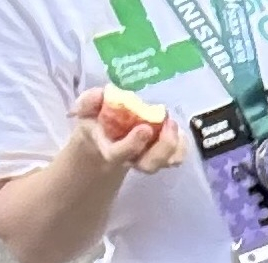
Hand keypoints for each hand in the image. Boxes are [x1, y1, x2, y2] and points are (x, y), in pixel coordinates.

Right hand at [68, 88, 184, 173]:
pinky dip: (181, 146)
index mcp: (109, 150)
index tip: (146, 128)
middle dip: (162, 147)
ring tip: (174, 124)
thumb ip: (88, 102)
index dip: (133, 143)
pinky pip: (175, 158)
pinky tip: (180, 130)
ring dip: (175, 146)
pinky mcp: (160, 158)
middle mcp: (130, 160)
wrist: (103, 141)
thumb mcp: (86, 111)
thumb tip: (102, 94)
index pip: (120, 154)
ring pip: (165, 163)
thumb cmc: (95, 124)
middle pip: (149, 164)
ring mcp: (147, 161)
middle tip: (168, 123)